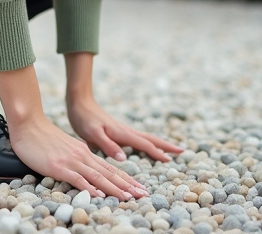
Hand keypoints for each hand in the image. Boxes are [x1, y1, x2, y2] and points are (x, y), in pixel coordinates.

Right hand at [8, 115, 149, 200]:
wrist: (28, 124)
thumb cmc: (42, 137)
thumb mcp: (65, 147)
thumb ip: (77, 156)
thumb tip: (85, 168)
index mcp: (85, 152)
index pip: (110, 168)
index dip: (126, 179)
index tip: (138, 189)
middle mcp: (82, 156)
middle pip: (109, 173)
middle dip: (128, 186)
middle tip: (143, 195)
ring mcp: (72, 161)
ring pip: (98, 176)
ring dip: (115, 189)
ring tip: (129, 198)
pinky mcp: (59, 166)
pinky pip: (77, 179)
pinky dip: (89, 187)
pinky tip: (98, 195)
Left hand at [67, 93, 182, 162]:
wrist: (79, 102)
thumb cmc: (84, 118)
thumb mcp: (93, 134)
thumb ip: (107, 145)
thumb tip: (123, 158)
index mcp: (122, 133)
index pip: (144, 144)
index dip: (157, 153)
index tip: (171, 160)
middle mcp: (125, 131)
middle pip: (150, 139)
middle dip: (166, 146)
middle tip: (182, 151)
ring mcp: (122, 130)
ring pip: (145, 138)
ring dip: (158, 144)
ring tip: (169, 150)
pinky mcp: (117, 131)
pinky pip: (137, 139)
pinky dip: (146, 143)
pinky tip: (145, 146)